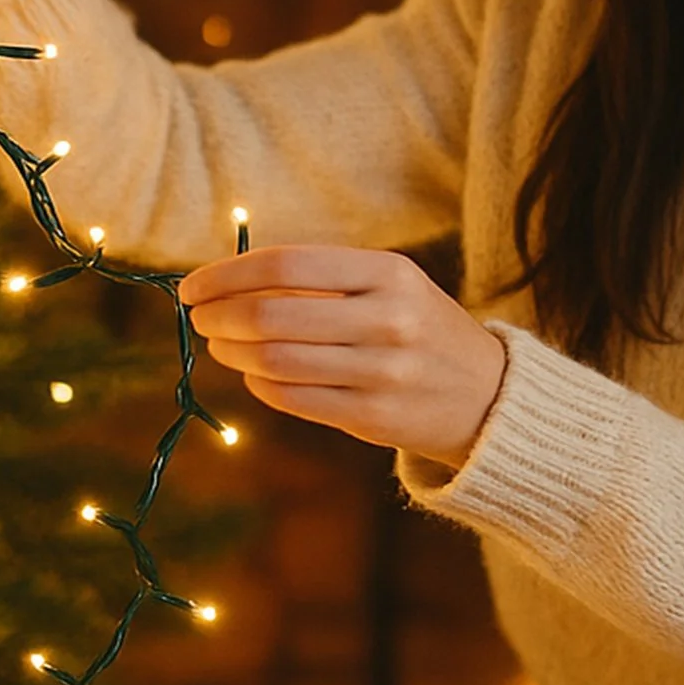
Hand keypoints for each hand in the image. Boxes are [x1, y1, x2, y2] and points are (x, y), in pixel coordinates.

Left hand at [177, 246, 506, 468]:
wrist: (489, 396)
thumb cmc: (418, 328)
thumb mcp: (389, 285)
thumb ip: (321, 279)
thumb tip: (229, 279)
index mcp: (389, 273)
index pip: (286, 266)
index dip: (228, 275)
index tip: (193, 286)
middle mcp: (389, 319)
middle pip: (272, 316)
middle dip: (220, 316)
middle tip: (200, 318)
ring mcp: (383, 372)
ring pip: (275, 361)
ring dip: (233, 352)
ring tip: (221, 345)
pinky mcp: (376, 418)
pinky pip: (294, 399)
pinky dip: (261, 385)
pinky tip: (255, 374)